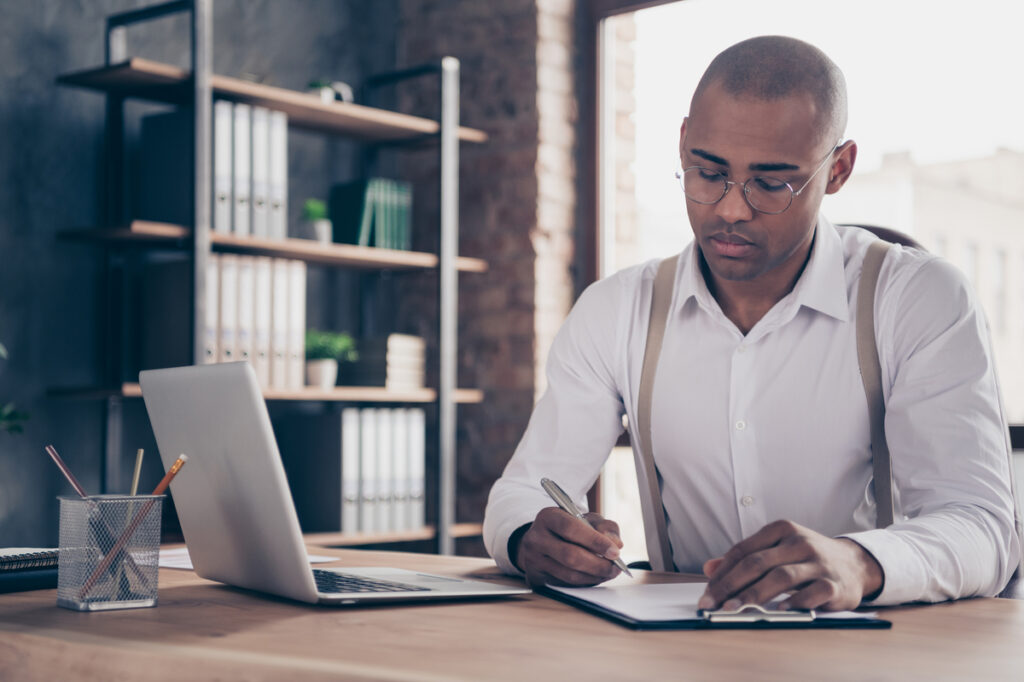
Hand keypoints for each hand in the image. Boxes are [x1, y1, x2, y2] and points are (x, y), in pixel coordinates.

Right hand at [515, 507, 624, 586]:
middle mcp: (536, 538)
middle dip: (598, 564)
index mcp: (548, 517)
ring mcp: (534, 560)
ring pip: (569, 574)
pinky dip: (585, 583)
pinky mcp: (536, 578)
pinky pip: (566, 585)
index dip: (595, 541)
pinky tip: (595, 577)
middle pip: (570, 555)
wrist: (542, 540)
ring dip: (594, 576)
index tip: (615, 552)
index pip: (571, 528)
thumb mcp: (587, 519)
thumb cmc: (569, 528)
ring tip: (609, 572)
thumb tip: (616, 544)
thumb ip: (605, 527)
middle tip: (616, 567)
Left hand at [697, 520, 883, 611]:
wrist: (855, 564)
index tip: (707, 593)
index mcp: (781, 529)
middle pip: (757, 563)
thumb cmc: (807, 558)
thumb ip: (745, 558)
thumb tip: (709, 568)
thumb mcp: (776, 549)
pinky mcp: (835, 583)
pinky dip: (795, 602)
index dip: (722, 573)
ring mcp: (818, 561)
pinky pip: (813, 592)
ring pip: (781, 577)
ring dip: (755, 595)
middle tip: (712, 604)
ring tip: (735, 610)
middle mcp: (799, 542)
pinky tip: (779, 612)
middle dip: (731, 585)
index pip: (743, 550)